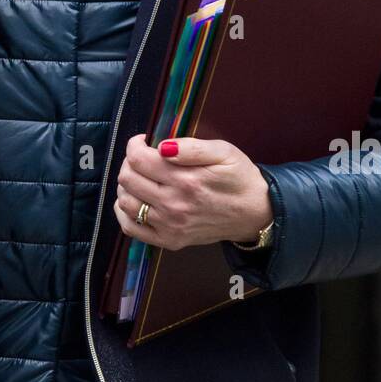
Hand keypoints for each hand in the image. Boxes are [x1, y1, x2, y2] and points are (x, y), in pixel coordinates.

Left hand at [113, 133, 273, 250]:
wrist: (255, 213)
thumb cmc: (239, 178)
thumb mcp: (223, 152)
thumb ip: (192, 147)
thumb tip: (162, 146)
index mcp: (187, 180)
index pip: (138, 159)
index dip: (135, 145)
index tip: (144, 141)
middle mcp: (175, 205)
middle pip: (128, 178)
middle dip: (130, 162)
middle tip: (144, 157)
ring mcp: (170, 226)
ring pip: (125, 202)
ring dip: (127, 185)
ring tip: (142, 177)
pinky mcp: (170, 241)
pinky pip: (131, 228)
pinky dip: (125, 211)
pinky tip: (136, 199)